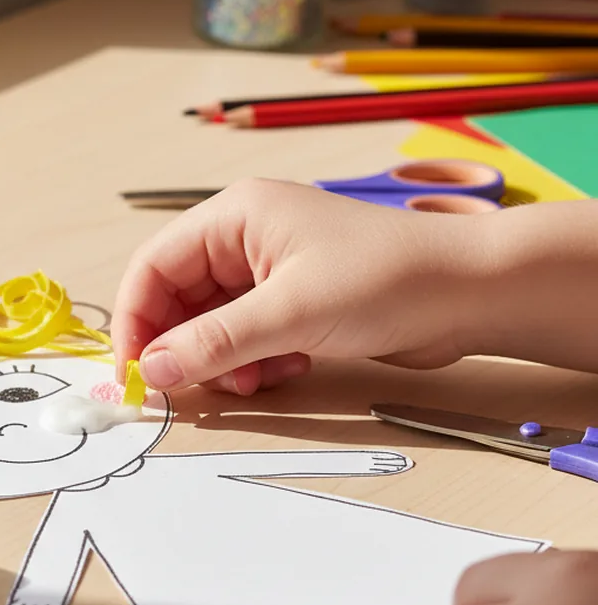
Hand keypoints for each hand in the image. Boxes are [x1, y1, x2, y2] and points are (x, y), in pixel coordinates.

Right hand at [111, 178, 496, 394]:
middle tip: (188, 388)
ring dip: (222, 360)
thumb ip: (215, 343)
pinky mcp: (293, 303)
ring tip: (254, 378)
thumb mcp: (291, 313)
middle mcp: (245, 239)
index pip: (154, 266)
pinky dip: (253, 362)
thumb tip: (152, 371)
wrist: (471, 294)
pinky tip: (284, 370)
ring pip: (211, 324)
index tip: (134, 372)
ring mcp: (270, 272)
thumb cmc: (388, 279)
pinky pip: (246, 338)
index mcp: (236, 216)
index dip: (135, 320)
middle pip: (178, 298)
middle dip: (183, 346)